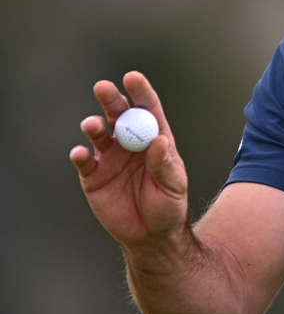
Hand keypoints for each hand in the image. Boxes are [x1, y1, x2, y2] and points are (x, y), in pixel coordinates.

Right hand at [70, 71, 188, 247]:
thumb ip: (164, 164)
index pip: (148, 110)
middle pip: (119, 116)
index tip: (132, 78)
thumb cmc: (169, 205)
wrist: (151, 235)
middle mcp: (131, 143)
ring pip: (99, 135)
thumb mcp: (173, 185)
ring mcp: (110, 158)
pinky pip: (84, 161)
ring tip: (92, 125)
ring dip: (94, 127)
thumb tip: (159, 141)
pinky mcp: (93, 176)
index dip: (140, 93)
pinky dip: (80, 155)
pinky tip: (80, 152)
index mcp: (155, 139)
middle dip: (111, 100)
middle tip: (103, 87)